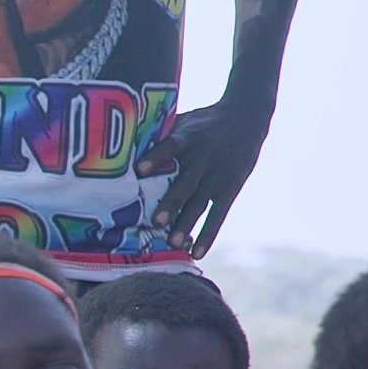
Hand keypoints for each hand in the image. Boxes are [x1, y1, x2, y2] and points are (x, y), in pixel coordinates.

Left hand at [149, 93, 269, 253]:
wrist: (248, 114)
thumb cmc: (202, 122)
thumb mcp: (182, 120)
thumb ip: (158, 136)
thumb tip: (119, 148)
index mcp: (188, 138)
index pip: (170, 146)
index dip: (156, 158)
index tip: (139, 169)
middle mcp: (204, 158)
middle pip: (186, 182)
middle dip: (171, 202)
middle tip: (155, 221)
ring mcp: (218, 175)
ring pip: (200, 203)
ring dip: (187, 224)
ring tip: (173, 243)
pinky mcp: (231, 187)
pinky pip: (219, 214)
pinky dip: (208, 234)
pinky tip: (197, 254)